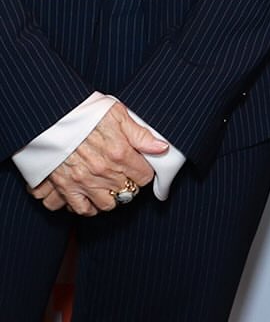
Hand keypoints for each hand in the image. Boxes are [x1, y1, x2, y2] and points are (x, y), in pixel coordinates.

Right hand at [30, 103, 167, 215]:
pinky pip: (81, 209)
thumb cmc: (87, 112)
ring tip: (109, 185)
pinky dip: (87, 206)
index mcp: (120, 153)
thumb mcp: (118, 115)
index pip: (144, 176)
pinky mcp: (66, 187)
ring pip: (107, 205)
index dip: (144, 171)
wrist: (54, 117)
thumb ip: (141, 135)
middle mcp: (104, 171)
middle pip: (128, 191)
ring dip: (111, 197)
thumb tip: (162, 148)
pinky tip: (91, 196)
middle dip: (129, 183)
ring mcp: (85, 181)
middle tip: (124, 174)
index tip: (140, 166)